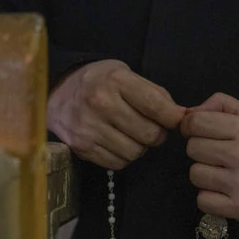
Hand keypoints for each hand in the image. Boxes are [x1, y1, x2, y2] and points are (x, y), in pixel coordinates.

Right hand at [48, 60, 184, 169]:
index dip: (173, 118)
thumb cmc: (98, 82)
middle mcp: (100, 103)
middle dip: (156, 134)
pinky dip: (122, 156)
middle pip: (149, 134)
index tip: (174, 119)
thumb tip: (182, 116)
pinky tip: (115, 142)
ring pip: (135, 152)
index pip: (156, 105)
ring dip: (139, 146)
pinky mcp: (82, 147)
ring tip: (129, 134)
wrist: (56, 92)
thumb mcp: (124, 74)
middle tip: (149, 127)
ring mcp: (89, 127)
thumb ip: (154, 94)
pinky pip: (117, 163)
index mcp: (115, 80)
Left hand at [180, 93, 238, 224]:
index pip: (196, 122)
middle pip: (193, 148)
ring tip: (225, 173)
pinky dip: (211, 198)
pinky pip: (203, 201)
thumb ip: (221, 105)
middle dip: (202, 150)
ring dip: (205, 175)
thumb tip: (188, 113)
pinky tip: (226, 192)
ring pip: (195, 174)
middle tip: (220, 154)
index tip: (199, 132)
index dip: (192, 126)